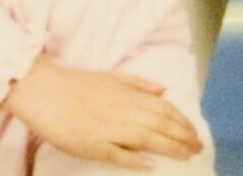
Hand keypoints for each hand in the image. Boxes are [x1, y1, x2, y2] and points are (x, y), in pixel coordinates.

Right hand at [2, 54, 202, 170]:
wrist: (43, 90)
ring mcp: (106, 128)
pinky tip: (150, 166)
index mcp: (124, 93)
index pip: (161, 108)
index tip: (194, 131)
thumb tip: (163, 90)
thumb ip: (137, 84)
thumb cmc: (76, 84)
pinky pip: (117, 154)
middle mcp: (120, 109)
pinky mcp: (91, 145)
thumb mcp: (110, 77)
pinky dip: (135, 161)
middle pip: (158, 123)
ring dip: (169, 147)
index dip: (181, 120)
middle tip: (199, 146)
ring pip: (145, 138)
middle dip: (182, 135)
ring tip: (187, 155)